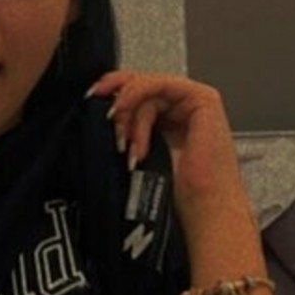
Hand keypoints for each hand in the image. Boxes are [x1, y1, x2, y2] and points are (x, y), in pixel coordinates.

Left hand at [85, 69, 248, 232]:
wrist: (204, 210)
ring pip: (145, 86)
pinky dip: (137, 99)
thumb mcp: (140, 152)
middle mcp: (181, 107)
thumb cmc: (179, 192)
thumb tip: (98, 114)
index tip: (90, 99)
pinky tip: (131, 125)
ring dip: (128, 113)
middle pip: (139, 84)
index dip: (111, 91)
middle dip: (116, 99)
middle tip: (103, 115)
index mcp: (168, 118)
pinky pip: (158, 84)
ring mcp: (193, 101)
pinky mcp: (203, 98)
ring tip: (127, 145)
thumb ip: (127, 129)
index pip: (136, 91)